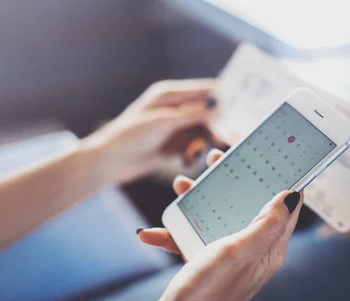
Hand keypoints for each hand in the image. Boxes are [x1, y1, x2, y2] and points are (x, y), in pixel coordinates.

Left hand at [86, 79, 214, 183]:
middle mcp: (173, 110)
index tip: (240, 108)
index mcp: (170, 95)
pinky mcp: (171, 147)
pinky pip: (191, 149)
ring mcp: (173, 129)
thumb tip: (218, 105)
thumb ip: (192, 114)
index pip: (203, 90)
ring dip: (201, 144)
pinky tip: (186, 161)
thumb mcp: (164, 122)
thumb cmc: (130, 135)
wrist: (109, 161)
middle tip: (222, 140)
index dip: (222, 97)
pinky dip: (192, 155)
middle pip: (206, 114)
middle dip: (214, 127)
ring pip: (200, 134)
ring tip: (194, 154)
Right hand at [138, 148, 303, 300]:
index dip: (278, 179)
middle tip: (217, 159)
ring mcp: (225, 261)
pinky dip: (173, 233)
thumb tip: (293, 196)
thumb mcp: (239, 251)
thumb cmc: (206, 294)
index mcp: (267, 250)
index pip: (283, 208)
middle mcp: (250, 254)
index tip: (267, 155)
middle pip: (246, 207)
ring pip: (216, 218)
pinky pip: (191, 240)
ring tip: (179, 185)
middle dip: (232, 182)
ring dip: (197, 202)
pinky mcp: (203, 266)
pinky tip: (150, 232)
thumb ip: (267, 223)